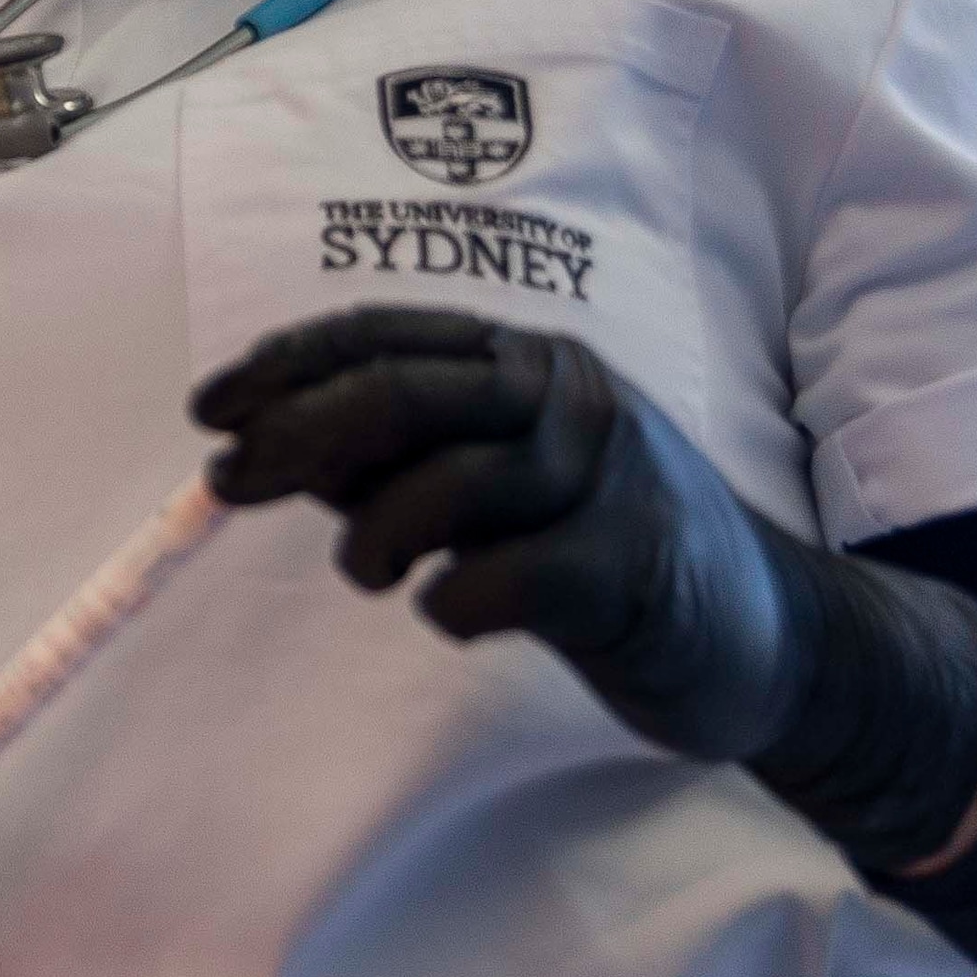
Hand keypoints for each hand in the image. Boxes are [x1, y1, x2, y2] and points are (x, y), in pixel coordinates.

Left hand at [189, 308, 976, 869]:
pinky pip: (500, 578)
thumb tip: (261, 447)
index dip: (285, 366)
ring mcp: (608, 477)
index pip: (387, 338)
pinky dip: (451, 604)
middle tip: (228, 483)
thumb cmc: (601, 555)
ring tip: (369, 573)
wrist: (767, 639)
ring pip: (447, 480)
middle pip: (405, 391)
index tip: (209, 410)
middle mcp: (569, 398)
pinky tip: (455, 616)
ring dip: (373, 536)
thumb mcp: (490, 490)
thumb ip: (392, 462)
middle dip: (296, 434)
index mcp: (530, 364)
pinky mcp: (630, 566)